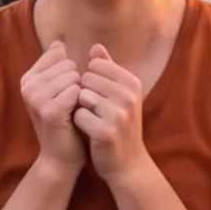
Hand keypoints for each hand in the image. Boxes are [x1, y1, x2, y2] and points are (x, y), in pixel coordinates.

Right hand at [16, 42, 91, 177]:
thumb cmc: (65, 122)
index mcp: (28, 79)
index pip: (58, 55)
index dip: (71, 72)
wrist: (61, 157)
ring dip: (82, 92)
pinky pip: (76, 90)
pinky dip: (83, 101)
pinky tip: (78, 115)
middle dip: (77, 81)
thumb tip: (58, 43)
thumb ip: (57, 67)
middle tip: (72, 105)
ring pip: (73, 76)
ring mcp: (36, 98)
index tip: (67, 93)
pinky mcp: (48, 111)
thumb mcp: (59, 90)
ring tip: (75, 110)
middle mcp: (27, 86)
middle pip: (67, 64)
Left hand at [68, 39, 152, 162]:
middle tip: (98, 112)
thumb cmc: (118, 124)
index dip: (90, 81)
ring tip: (95, 121)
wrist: (127, 163)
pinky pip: (78, 116)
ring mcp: (118, 114)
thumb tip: (95, 46)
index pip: (95, 65)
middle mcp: (129, 95)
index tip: (100, 96)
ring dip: (81, 109)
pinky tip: (91, 132)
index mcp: (132, 82)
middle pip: (86, 79)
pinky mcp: (105, 131)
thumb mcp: (119, 94)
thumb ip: (107, 69)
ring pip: (81, 97)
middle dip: (85, 95)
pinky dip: (79, 124)